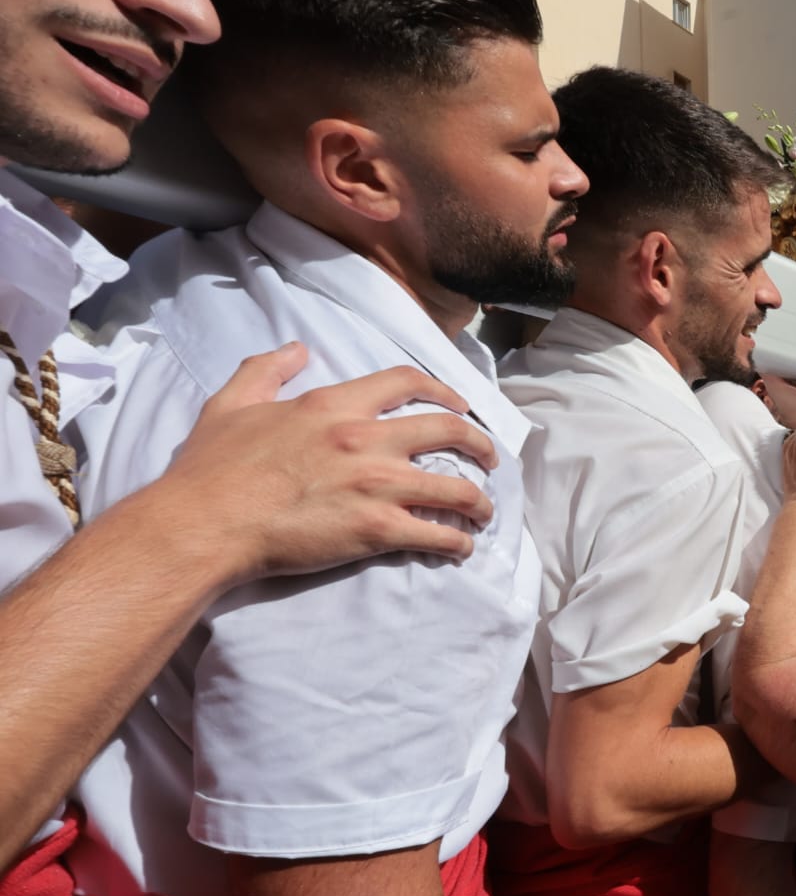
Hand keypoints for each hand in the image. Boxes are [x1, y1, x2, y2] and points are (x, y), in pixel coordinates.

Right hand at [159, 344, 497, 583]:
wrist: (204, 523)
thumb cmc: (212, 468)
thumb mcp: (232, 404)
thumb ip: (266, 370)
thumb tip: (296, 349)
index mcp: (333, 406)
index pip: (406, 383)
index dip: (443, 389)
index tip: (461, 404)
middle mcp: (364, 438)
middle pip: (448, 430)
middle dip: (479, 444)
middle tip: (490, 458)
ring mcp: (376, 484)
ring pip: (455, 487)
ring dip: (478, 501)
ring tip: (484, 512)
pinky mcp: (377, 528)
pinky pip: (436, 533)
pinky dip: (457, 541)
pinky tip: (461, 546)